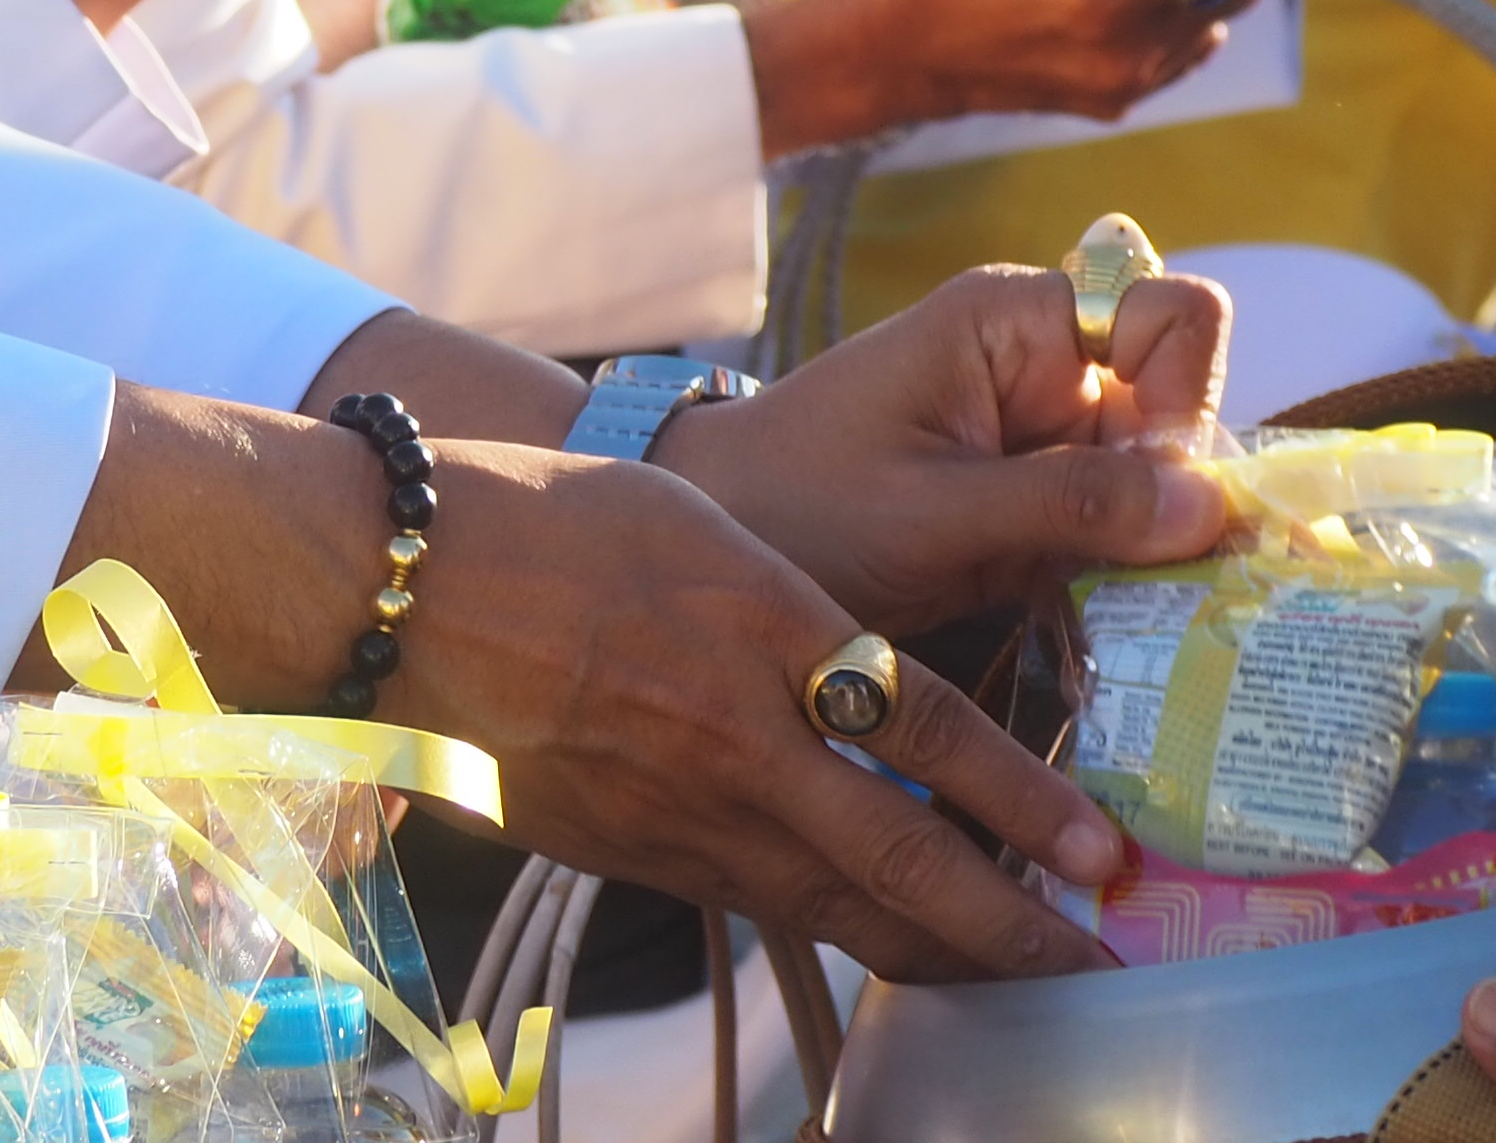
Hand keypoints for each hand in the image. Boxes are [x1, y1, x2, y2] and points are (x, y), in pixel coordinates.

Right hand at [65, 384, 1140, 984]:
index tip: (1100, 851)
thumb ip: (791, 602)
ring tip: (1028, 976)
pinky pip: (764, 904)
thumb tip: (866, 668)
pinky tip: (894, 946)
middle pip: (900, 856)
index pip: (922, 725)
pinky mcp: (636, 852)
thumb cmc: (543, 519)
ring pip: (839, 906)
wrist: (395, 586)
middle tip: (1098, 960)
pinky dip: (844, 935)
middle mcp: (733, 730)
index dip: (1021, 800)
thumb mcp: (695, 522)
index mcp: (757, 619)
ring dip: (943, 948)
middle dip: (1012, 925)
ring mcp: (681, 808)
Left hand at [651, 263, 1233, 636]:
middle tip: (1163, 590)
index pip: (1170, 317)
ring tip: (1144, 628)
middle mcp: (1046, 372)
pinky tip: (1121, 643)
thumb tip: (1212, 503)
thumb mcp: (929, 513)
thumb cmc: (797, 506)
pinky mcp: (1036, 518)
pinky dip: (1130, 589)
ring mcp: (1044, 448)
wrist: (713, 550)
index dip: (1185, 401)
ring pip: (1162, 487)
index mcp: (1018, 324)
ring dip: (1164, 556)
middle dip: (1185, 500)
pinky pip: (1120, 542)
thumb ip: (1066, 504)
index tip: (1153, 494)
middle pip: (1181, 413)